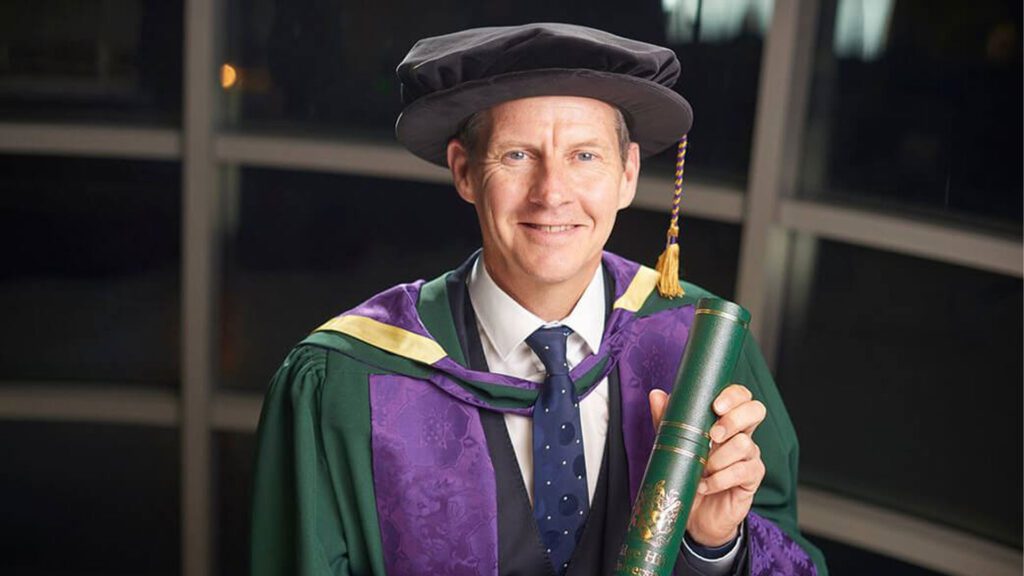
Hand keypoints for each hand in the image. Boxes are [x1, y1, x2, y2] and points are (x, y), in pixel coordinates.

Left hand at [648, 384, 765, 547]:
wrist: (695, 514)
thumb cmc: (688, 474)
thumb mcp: (674, 444)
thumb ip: (667, 420)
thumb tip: (656, 394)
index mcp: (726, 420)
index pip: (741, 396)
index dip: (733, 396)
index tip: (715, 406)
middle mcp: (742, 434)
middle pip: (756, 410)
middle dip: (733, 420)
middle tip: (713, 435)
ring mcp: (750, 456)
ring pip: (744, 443)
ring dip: (718, 457)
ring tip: (700, 470)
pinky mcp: (752, 478)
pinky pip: (742, 471)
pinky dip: (719, 479)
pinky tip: (704, 485)